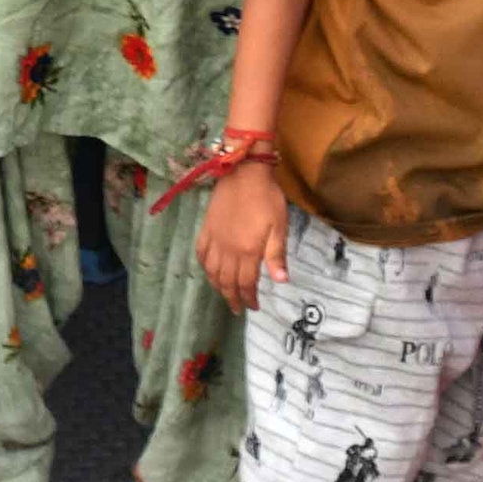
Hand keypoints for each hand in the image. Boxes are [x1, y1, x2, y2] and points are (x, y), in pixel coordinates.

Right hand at [197, 160, 290, 312]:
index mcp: (248, 251)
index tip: (254, 307)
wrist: (244, 173)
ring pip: (212, 271)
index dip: (249, 298)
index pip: (247, 283)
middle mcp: (228, 250)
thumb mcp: (279, 227)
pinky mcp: (206, 229)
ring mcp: (214, 240)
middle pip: (227, 281)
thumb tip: (281, 281)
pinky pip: (201, 254)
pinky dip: (204, 267)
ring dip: (218, 286)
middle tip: (238, 308)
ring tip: (225, 294)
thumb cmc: (267, 199)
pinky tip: (209, 271)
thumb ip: (277, 255)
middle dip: (232, 298)